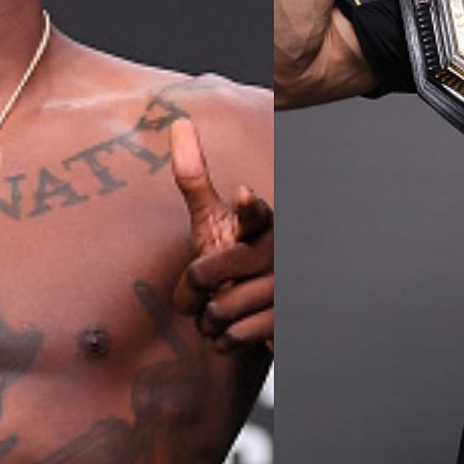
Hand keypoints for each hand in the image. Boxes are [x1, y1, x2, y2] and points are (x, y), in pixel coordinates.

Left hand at [170, 118, 273, 351]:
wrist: (262, 310)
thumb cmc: (232, 257)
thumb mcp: (212, 219)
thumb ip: (196, 178)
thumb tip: (179, 122)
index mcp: (260, 226)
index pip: (255, 213)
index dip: (248, 207)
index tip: (242, 193)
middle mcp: (275, 255)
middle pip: (206, 272)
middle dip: (190, 291)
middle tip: (197, 294)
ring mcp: (282, 290)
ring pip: (218, 311)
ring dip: (207, 320)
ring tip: (219, 314)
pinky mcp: (284, 322)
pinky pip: (234, 337)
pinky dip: (223, 341)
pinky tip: (233, 332)